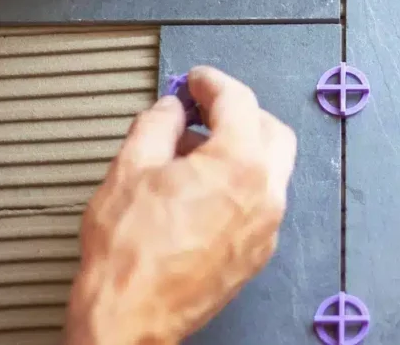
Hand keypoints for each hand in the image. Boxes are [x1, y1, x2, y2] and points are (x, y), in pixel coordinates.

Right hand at [63, 66, 296, 344]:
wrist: (130, 317)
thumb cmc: (128, 255)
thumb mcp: (130, 168)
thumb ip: (157, 124)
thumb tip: (170, 109)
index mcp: (240, 164)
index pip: (238, 101)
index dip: (212, 83)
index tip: (195, 81)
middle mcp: (266, 193)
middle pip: (270, 129)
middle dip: (238, 113)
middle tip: (202, 110)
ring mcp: (267, 225)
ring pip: (270, 167)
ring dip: (240, 148)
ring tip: (193, 153)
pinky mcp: (258, 250)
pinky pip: (261, 201)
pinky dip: (241, 183)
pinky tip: (202, 189)